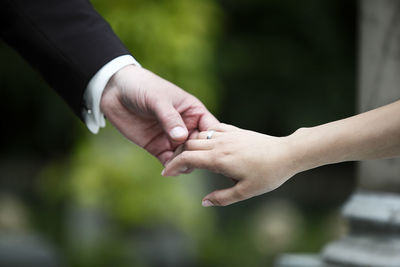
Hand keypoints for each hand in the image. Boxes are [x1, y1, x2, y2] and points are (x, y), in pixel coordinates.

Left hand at [100, 65, 218, 164]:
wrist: (115, 91)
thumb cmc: (142, 87)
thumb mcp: (158, 100)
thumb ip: (170, 118)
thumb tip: (182, 138)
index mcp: (193, 111)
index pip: (211, 129)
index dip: (214, 140)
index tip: (214, 150)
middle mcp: (186, 127)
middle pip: (200, 147)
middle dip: (199, 156)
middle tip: (193, 162)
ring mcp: (172, 139)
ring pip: (186, 157)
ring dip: (185, 164)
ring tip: (180, 167)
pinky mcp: (157, 147)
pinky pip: (169, 162)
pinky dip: (171, 167)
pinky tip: (169, 170)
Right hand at [162, 124, 297, 205]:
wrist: (287, 153)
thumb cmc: (268, 174)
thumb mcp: (245, 192)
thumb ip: (222, 198)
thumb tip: (203, 202)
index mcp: (219, 160)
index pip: (187, 159)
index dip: (173, 166)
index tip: (165, 173)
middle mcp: (220, 144)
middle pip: (188, 145)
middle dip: (177, 156)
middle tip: (174, 167)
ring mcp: (228, 135)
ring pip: (199, 136)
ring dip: (188, 145)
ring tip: (187, 157)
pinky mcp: (235, 131)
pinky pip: (212, 129)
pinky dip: (203, 136)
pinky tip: (204, 143)